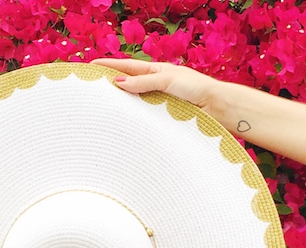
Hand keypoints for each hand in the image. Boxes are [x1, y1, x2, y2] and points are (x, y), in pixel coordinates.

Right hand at [91, 58, 222, 115]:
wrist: (216, 107)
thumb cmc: (195, 88)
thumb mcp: (167, 80)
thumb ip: (143, 82)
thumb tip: (118, 82)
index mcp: (155, 71)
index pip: (126, 67)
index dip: (108, 66)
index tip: (90, 67)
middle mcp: (154, 86)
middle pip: (127, 85)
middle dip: (109, 87)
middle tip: (89, 90)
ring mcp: (157, 101)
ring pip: (133, 102)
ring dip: (119, 105)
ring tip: (100, 109)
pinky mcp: (162, 116)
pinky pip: (142, 116)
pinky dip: (131, 118)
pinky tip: (121, 123)